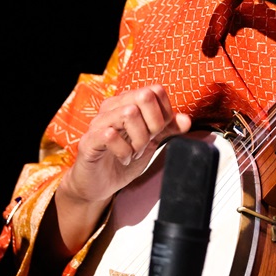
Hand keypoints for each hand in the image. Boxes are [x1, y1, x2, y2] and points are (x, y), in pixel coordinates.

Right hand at [61, 85, 191, 206]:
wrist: (99, 184)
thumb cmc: (122, 158)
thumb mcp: (151, 142)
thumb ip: (168, 128)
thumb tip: (186, 119)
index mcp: (127, 102)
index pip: (156, 90)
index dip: (164, 113)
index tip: (157, 132)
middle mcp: (112, 107)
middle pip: (144, 96)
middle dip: (153, 124)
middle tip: (147, 142)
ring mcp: (98, 122)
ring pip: (129, 113)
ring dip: (139, 140)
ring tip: (134, 152)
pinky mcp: (89, 141)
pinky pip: (110, 135)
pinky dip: (124, 152)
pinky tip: (123, 159)